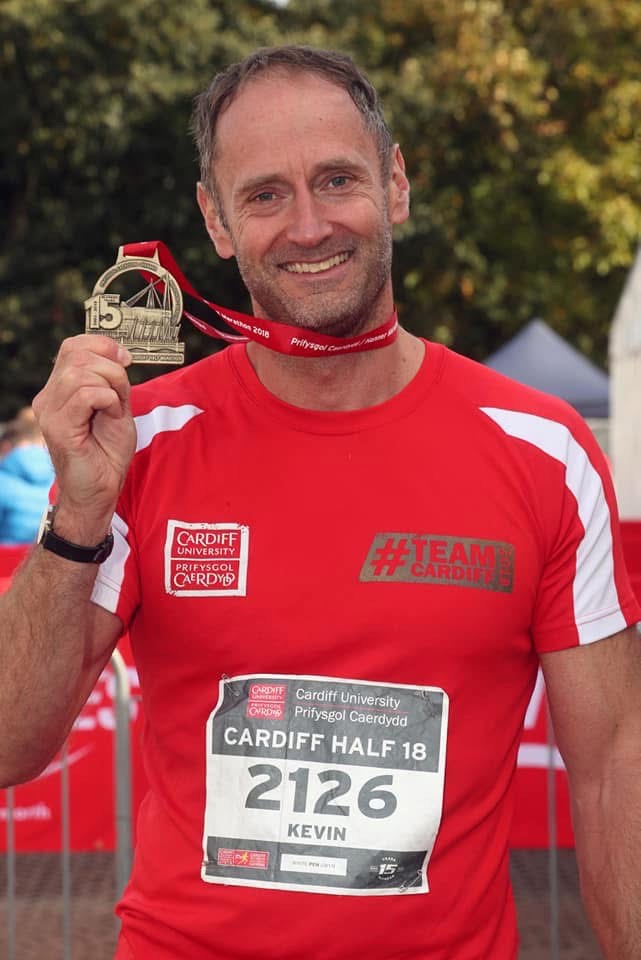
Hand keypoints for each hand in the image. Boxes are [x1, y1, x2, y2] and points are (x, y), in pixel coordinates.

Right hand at [33, 335, 136, 539]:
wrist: (100, 491)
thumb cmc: (107, 454)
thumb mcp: (116, 408)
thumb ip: (113, 381)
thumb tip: (119, 353)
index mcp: (60, 389)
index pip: (73, 346)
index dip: (102, 345)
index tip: (125, 360)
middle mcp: (49, 397)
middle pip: (77, 354)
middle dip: (111, 368)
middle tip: (121, 394)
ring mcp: (50, 412)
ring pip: (80, 373)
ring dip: (111, 386)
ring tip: (114, 410)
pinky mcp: (58, 428)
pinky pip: (84, 395)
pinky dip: (107, 400)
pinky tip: (110, 415)